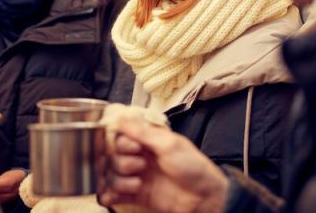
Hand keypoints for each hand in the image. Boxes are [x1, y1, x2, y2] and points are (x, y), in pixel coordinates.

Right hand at [99, 120, 229, 212]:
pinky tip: (113, 197)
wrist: (205, 198)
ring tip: (138, 184)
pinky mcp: (137, 195)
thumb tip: (121, 118)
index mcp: (147, 142)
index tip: (134, 147)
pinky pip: (115, 195)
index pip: (120, 137)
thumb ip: (143, 132)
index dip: (122, 143)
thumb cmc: (193, 167)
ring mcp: (138, 176)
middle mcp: (140, 157)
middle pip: (113, 157)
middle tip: (140, 165)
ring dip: (119, 180)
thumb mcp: (169, 144)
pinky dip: (110, 195)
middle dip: (122, 162)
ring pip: (112, 175)